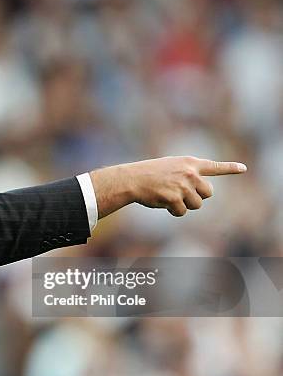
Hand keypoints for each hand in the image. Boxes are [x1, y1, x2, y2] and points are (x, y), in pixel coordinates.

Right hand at [90, 156, 246, 217]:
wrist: (132, 179)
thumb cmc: (148, 174)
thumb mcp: (171, 167)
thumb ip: (188, 174)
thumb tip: (199, 194)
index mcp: (189, 163)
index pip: (215, 166)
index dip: (230, 168)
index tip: (243, 168)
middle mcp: (190, 173)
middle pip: (208, 193)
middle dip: (198, 197)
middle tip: (182, 195)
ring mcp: (184, 186)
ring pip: (196, 205)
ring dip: (184, 205)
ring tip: (169, 197)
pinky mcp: (175, 198)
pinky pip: (181, 212)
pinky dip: (173, 211)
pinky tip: (163, 203)